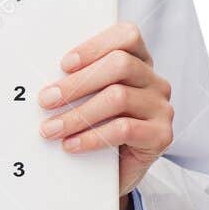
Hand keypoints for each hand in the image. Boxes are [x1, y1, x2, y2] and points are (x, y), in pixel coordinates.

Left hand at [36, 20, 172, 196]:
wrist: (116, 173)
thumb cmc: (99, 127)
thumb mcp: (91, 98)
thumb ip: (80, 81)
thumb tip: (47, 80)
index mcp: (140, 62)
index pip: (127, 36)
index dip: (95, 46)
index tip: (64, 64)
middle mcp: (155, 81)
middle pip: (120, 64)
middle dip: (77, 83)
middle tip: (46, 100)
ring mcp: (162, 108)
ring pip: (118, 97)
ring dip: (78, 114)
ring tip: (51, 129)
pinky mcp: (161, 135)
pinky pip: (124, 130)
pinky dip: (92, 136)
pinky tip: (72, 144)